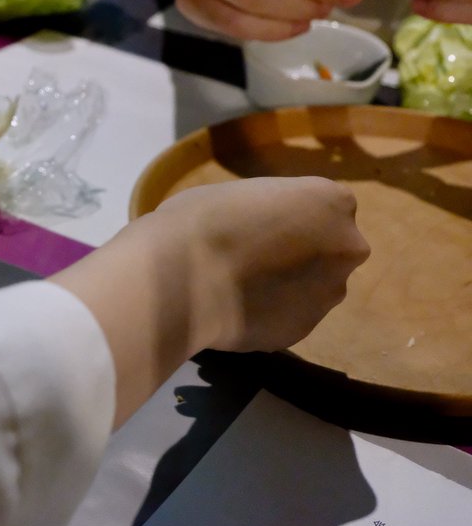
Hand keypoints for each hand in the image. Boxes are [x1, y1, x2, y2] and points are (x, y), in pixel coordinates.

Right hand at [54, 176, 367, 425]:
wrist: (180, 280)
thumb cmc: (201, 219)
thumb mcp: (239, 194)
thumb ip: (267, 213)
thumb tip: (263, 231)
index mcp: (330, 201)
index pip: (327, 206)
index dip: (293, 215)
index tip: (262, 222)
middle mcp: (344, 247)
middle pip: (330, 249)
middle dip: (301, 253)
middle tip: (254, 256)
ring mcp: (328, 294)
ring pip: (313, 287)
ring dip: (287, 287)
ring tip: (239, 289)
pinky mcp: (303, 331)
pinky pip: (288, 318)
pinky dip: (269, 315)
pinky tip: (234, 310)